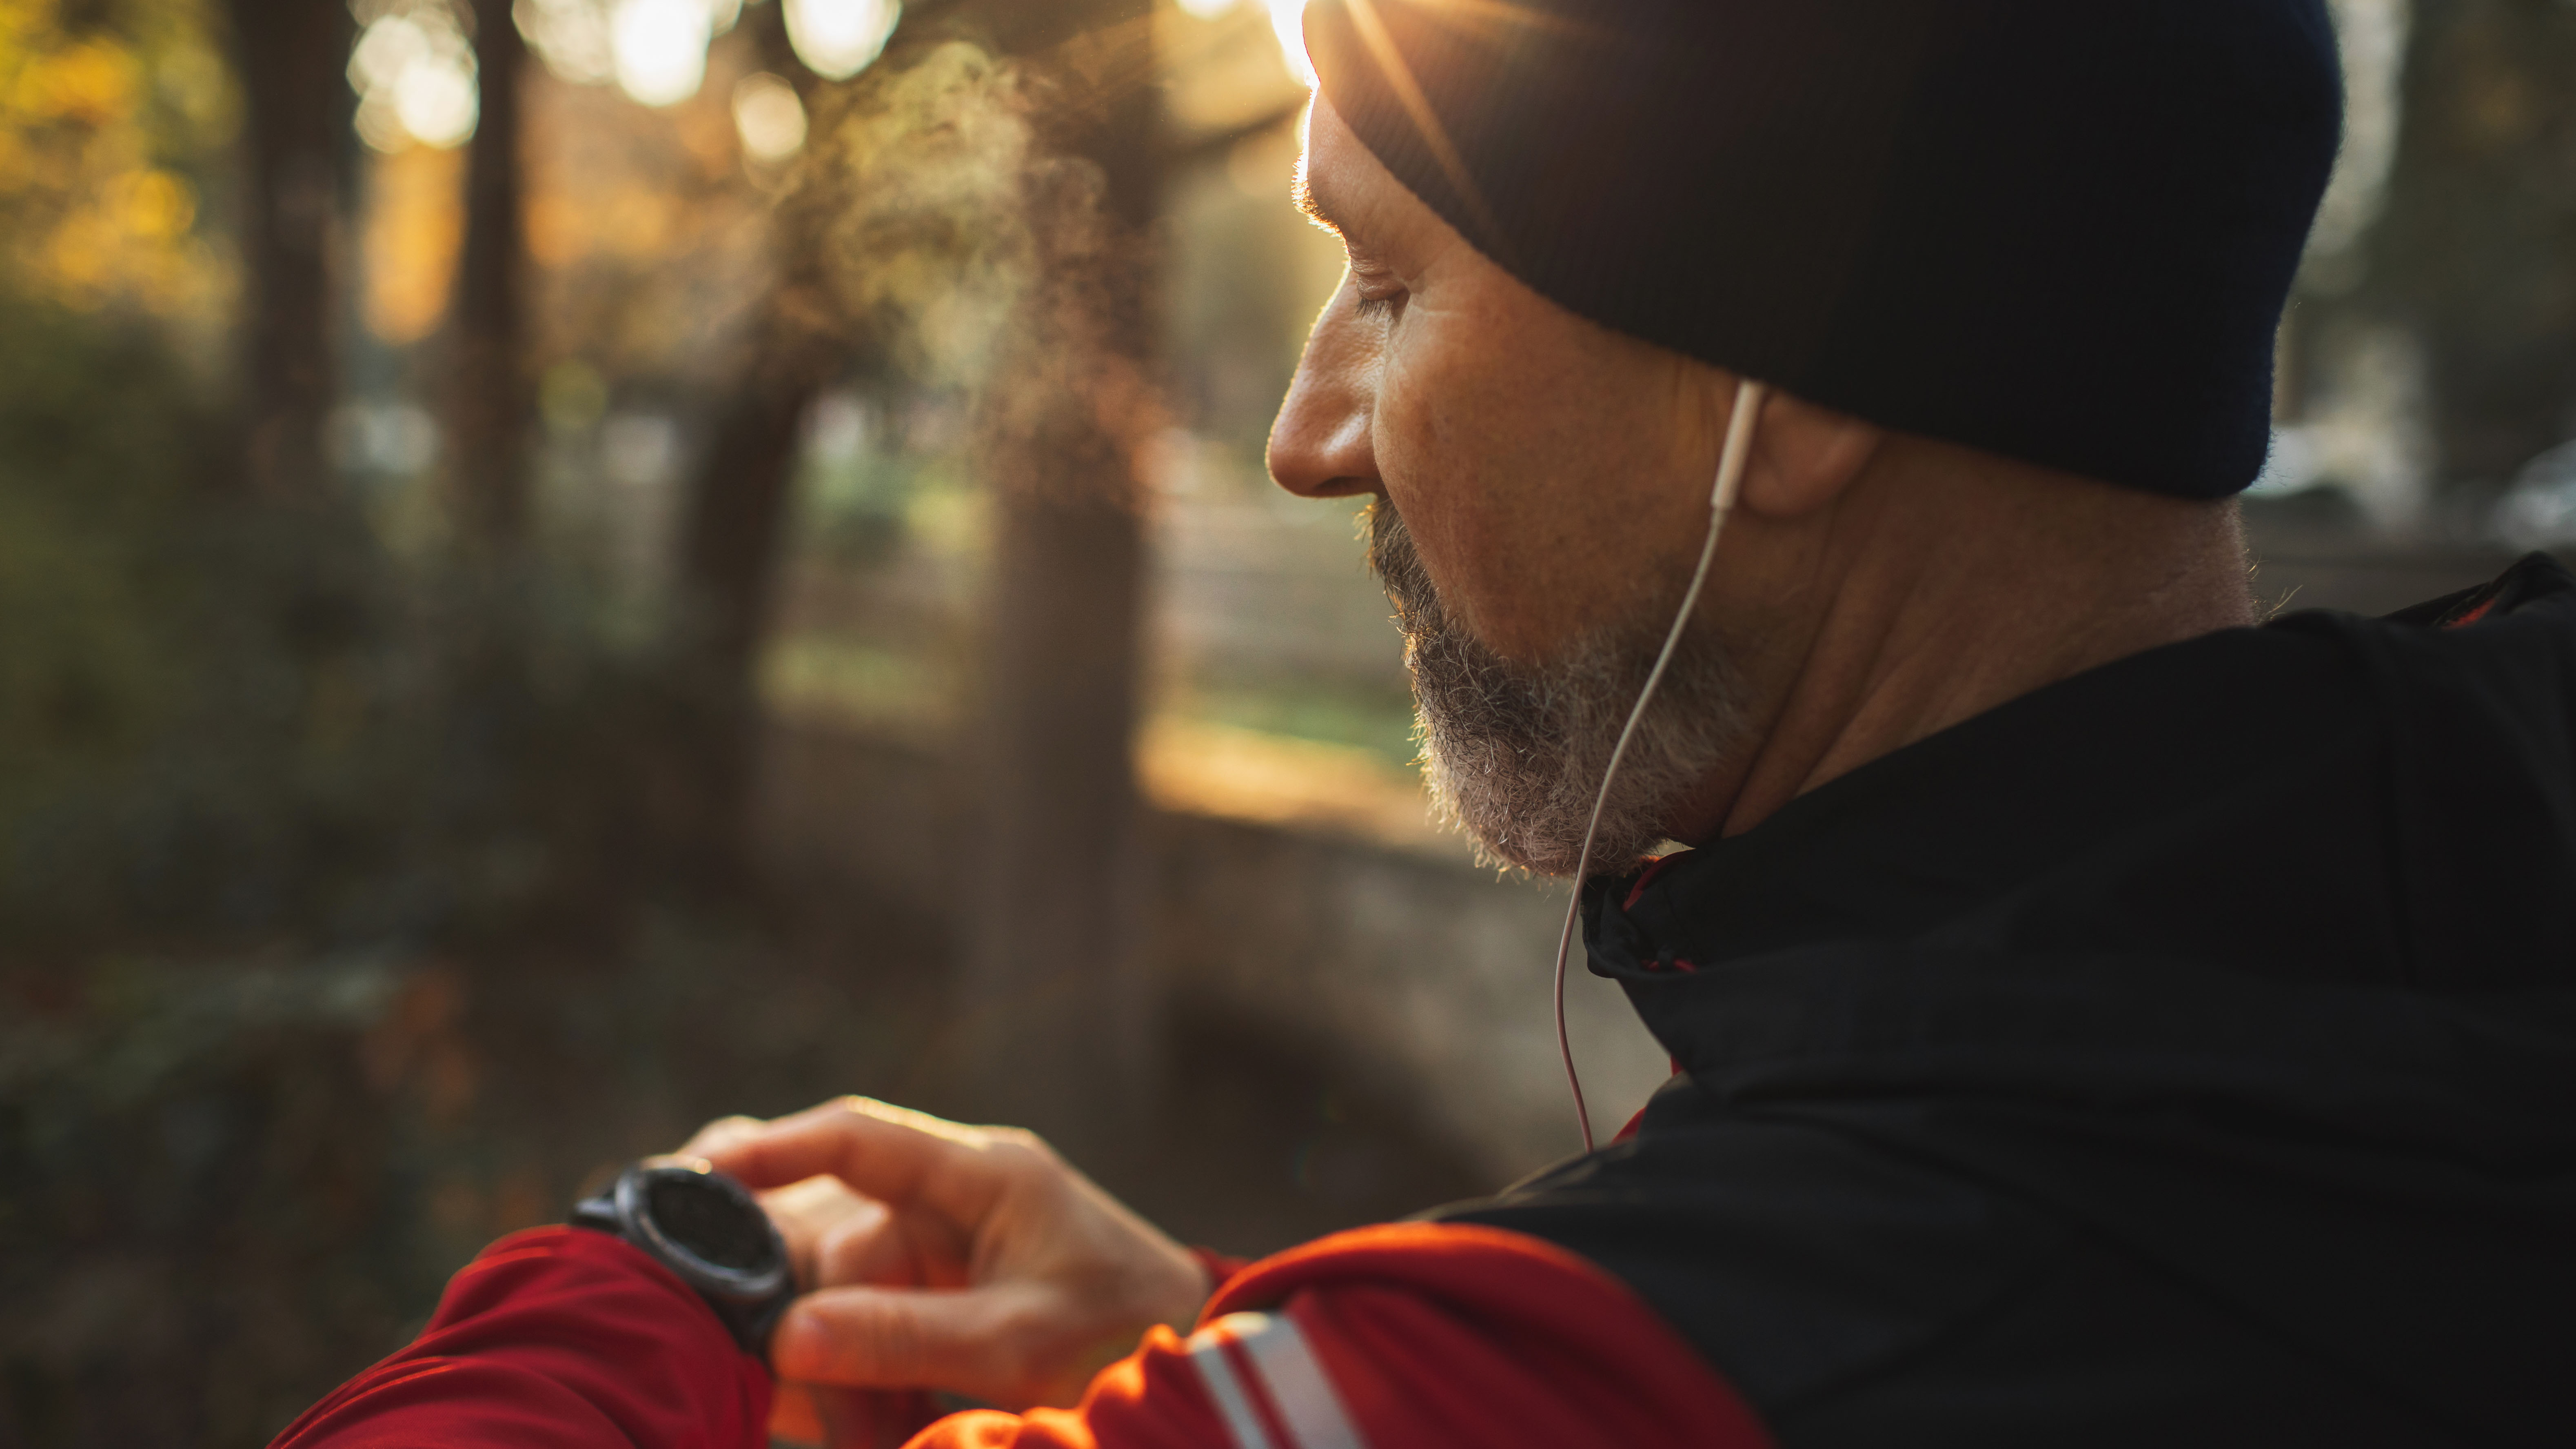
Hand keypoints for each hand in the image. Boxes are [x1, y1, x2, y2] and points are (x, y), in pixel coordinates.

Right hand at [679, 1098, 1211, 1414]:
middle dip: (788, 1302)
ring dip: (815, 1352)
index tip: (696, 1172)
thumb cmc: (1125, 1333)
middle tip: (761, 1366)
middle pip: (827, 1227)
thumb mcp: (1018, 1340)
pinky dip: (838, 1369)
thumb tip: (785, 1339)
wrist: (1190, 1363)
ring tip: (835, 1416)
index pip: (857, 1135)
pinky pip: (855, 1318)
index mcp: (985, 1173)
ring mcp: (939, 1246)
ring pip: (831, 1284)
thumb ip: (904, 1336)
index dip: (771, 1147)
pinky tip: (832, 1414)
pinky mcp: (933, 1294)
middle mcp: (951, 1197)